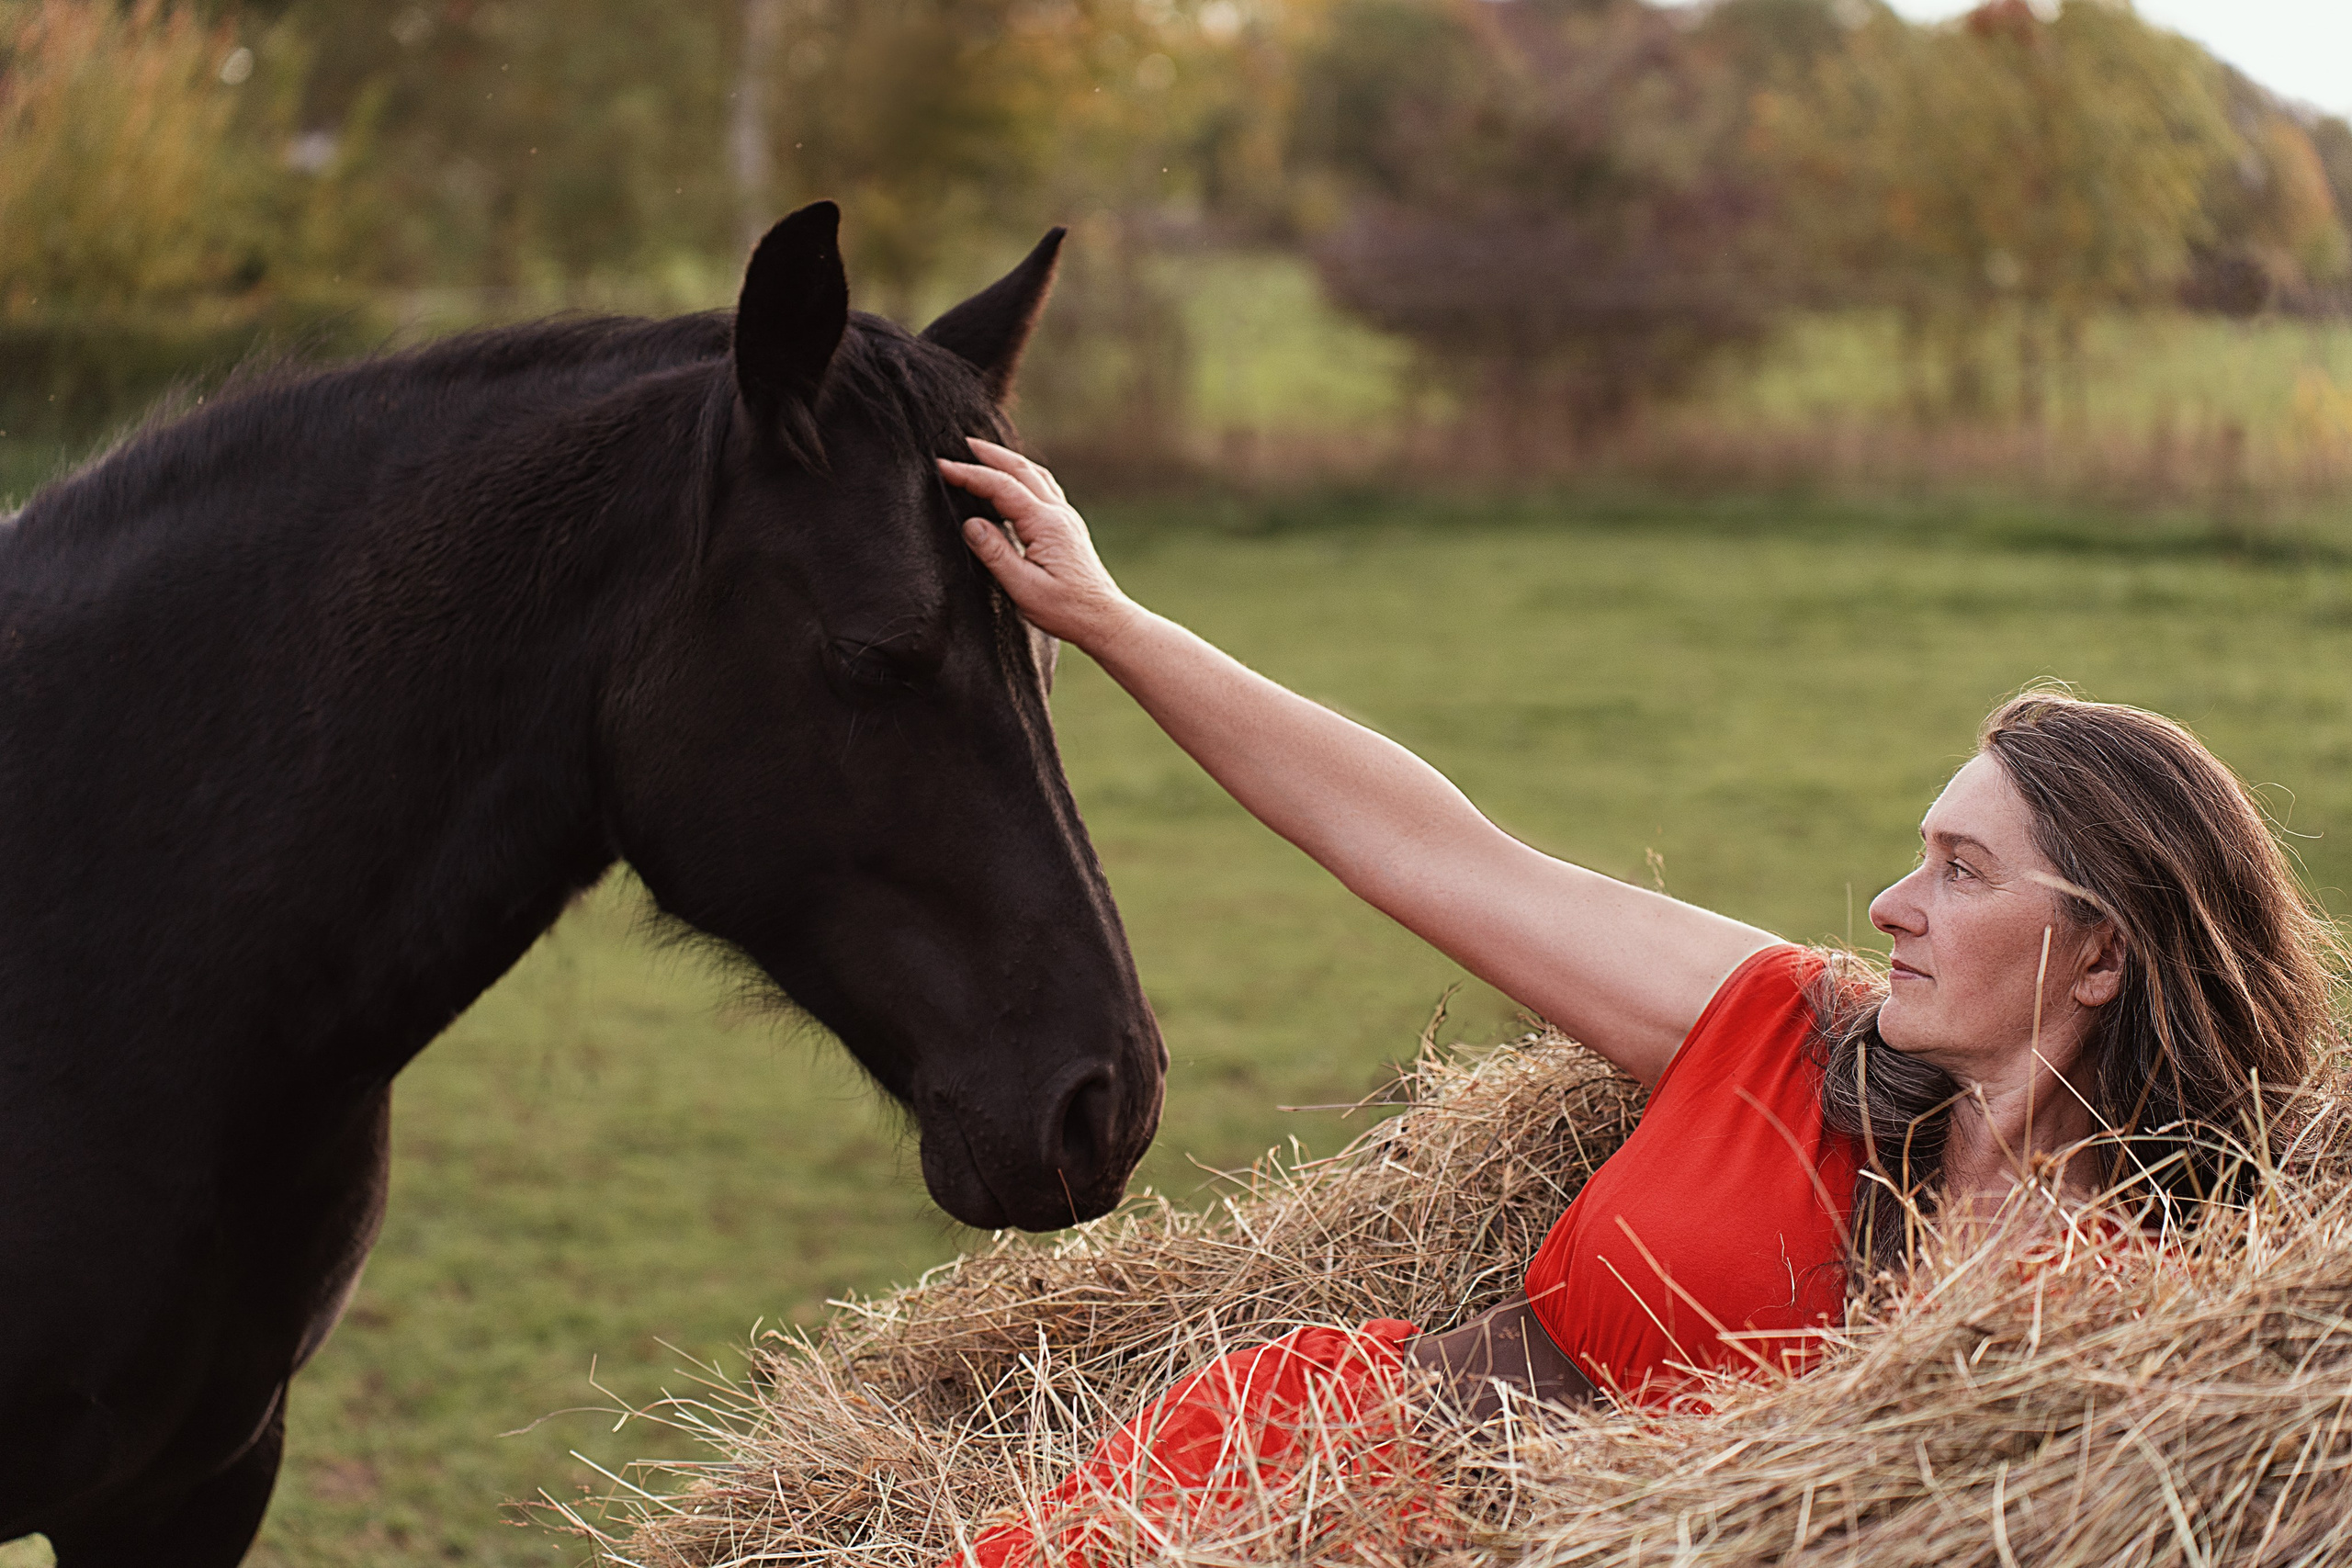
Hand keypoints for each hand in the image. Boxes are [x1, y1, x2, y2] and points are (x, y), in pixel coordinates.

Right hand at [939, 439, 1139, 652]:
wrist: (1103, 619)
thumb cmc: (1066, 609)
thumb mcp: (1024, 587)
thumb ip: (995, 553)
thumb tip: (971, 524)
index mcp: (1046, 524)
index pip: (1001, 487)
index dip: (970, 474)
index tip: (942, 466)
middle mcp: (1058, 513)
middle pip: (1020, 469)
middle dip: (988, 453)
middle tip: (959, 443)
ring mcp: (1066, 517)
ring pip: (1035, 474)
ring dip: (1007, 459)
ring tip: (982, 453)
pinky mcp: (1068, 526)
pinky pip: (1043, 487)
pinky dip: (1023, 474)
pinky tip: (1015, 479)